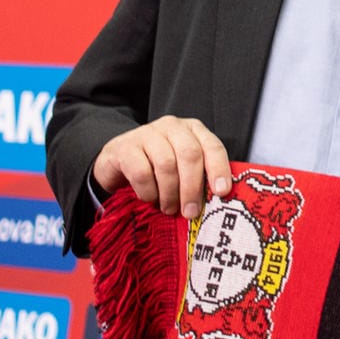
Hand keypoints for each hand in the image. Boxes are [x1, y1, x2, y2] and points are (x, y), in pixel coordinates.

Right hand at [91, 116, 231, 219]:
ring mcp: (147, 133)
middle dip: (192, 187)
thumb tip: (216, 200)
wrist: (117, 163)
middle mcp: (172, 126)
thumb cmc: (156, 168)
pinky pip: (141, 172)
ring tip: (168, 208)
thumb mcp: (182, 169)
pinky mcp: (125, 147)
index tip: (222, 192)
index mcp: (193, 130)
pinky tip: (149, 199)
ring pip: (166, 164)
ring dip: (170, 193)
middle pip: (190, 155)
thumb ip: (199, 177)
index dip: (219, 169)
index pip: (213, 146)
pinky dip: (148, 191)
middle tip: (190, 212)